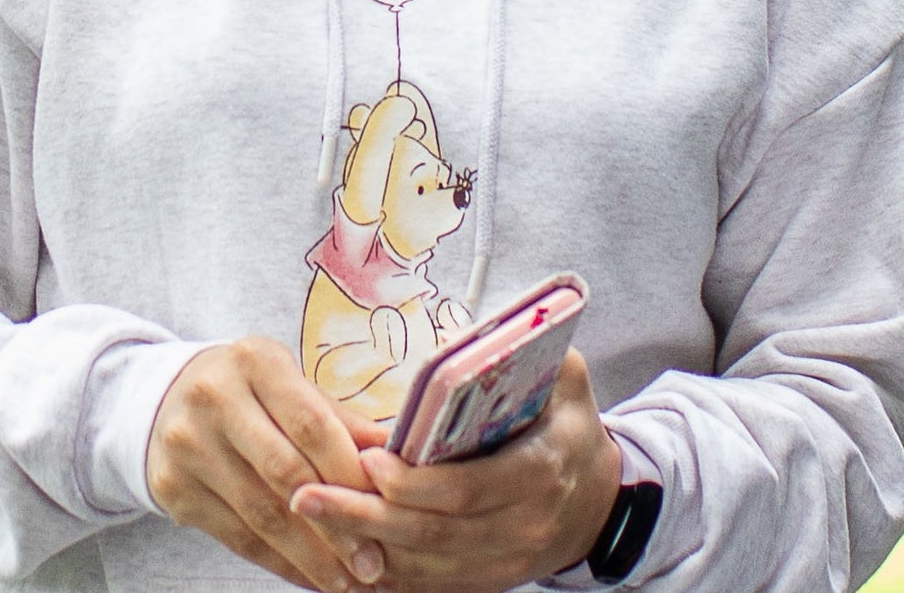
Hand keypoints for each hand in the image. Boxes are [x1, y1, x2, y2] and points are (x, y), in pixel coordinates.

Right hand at [148, 337, 386, 592]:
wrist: (164, 400)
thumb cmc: (249, 393)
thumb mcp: (291, 386)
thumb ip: (340, 420)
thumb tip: (401, 458)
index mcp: (253, 362)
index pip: (311, 424)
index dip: (349, 475)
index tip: (385, 513)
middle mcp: (213, 399)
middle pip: (286, 474)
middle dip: (336, 527)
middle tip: (373, 565)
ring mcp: (187, 445)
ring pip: (261, 514)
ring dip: (311, 557)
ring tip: (348, 582)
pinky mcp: (172, 488)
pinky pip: (236, 536)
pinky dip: (278, 563)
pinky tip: (309, 577)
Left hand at [287, 353, 620, 592]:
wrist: (597, 500)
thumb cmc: (568, 429)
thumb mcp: (566, 380)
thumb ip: (526, 351)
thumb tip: (473, 335)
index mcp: (539, 472)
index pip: (466, 489)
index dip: (412, 483)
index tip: (368, 461)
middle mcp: (522, 526)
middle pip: (432, 532)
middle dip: (363, 516)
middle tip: (306, 494)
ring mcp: (504, 561)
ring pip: (423, 564)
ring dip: (361, 544)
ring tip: (309, 518)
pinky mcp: (487, 580)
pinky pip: (428, 583)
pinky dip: (383, 571)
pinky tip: (339, 549)